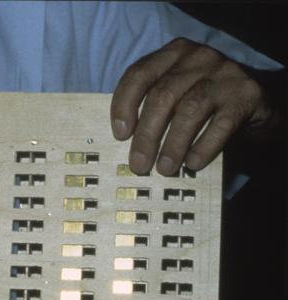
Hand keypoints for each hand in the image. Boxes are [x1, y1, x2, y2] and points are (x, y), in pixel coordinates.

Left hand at [111, 37, 278, 175]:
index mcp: (173, 54)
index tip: (120, 134)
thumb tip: (126, 144)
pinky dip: (203, 146)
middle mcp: (199, 57)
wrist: (255, 101)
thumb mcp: (176, 95)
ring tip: (164, 169)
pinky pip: (221, 124)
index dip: (124, 105)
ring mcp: (225, 73)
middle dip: (147, 135)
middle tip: (139, 164)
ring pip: (190, 109)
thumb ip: (152, 108)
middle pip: (162, 96)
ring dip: (173, 144)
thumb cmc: (204, 103)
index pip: (138, 74)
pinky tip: (193, 163)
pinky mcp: (247, 94)